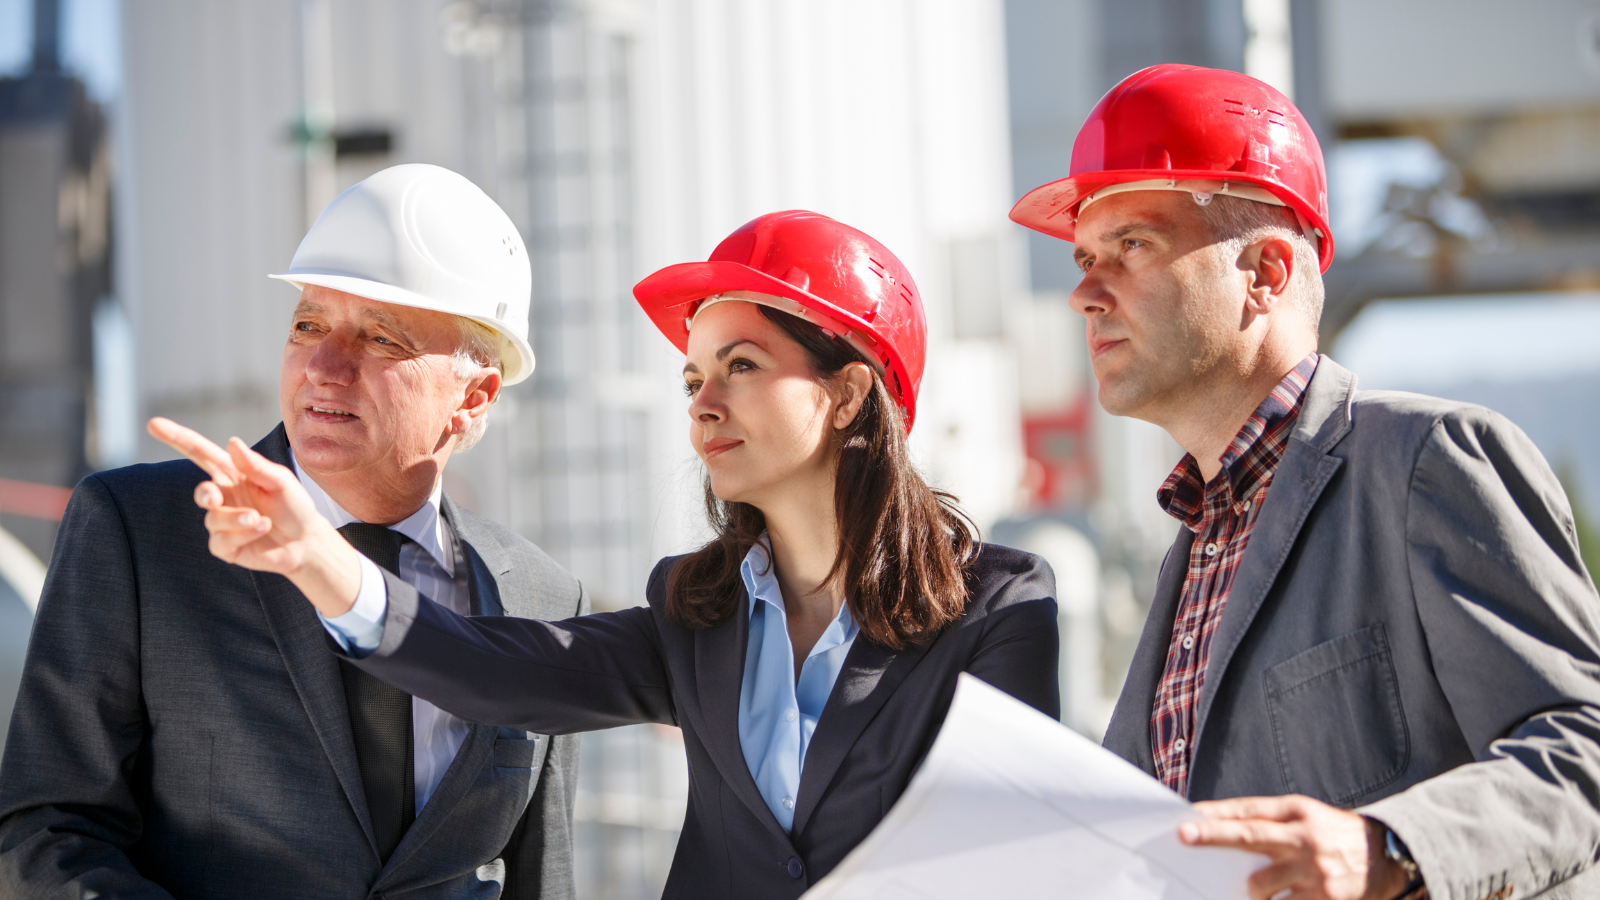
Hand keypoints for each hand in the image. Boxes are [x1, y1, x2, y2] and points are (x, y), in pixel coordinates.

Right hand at [147, 417, 360, 615]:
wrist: (306, 542)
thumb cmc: (294, 506)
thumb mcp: (281, 481)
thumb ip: (256, 465)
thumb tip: (232, 442)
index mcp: (233, 474)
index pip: (200, 453)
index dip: (177, 438)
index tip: (152, 423)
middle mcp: (224, 497)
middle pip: (200, 492)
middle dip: (205, 494)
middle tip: (213, 496)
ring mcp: (222, 522)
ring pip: (213, 519)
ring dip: (237, 519)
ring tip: (261, 520)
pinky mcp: (225, 546)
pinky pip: (220, 540)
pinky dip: (242, 534)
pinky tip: (261, 530)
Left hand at [1179, 795, 1408, 899]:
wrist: (1386, 856)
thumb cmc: (1330, 834)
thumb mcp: (1303, 815)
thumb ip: (1265, 821)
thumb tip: (1215, 825)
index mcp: (1296, 812)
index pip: (1248, 810)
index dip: (1216, 814)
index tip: (1187, 816)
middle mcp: (1303, 838)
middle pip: (1250, 836)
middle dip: (1215, 836)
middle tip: (1185, 835)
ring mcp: (1314, 871)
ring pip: (1261, 885)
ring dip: (1249, 891)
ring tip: (1252, 891)